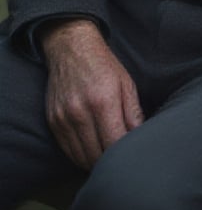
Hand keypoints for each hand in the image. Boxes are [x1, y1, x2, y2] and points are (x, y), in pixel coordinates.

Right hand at [40, 19, 143, 170]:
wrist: (71, 47)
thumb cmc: (103, 65)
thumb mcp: (126, 83)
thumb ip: (134, 113)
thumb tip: (140, 139)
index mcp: (103, 102)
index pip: (115, 144)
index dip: (125, 154)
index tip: (132, 154)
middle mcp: (80, 112)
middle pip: (97, 155)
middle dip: (110, 161)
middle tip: (120, 158)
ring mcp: (64, 118)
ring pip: (81, 157)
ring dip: (95, 162)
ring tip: (106, 156)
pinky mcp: (53, 121)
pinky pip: (67, 150)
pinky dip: (80, 155)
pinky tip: (91, 150)